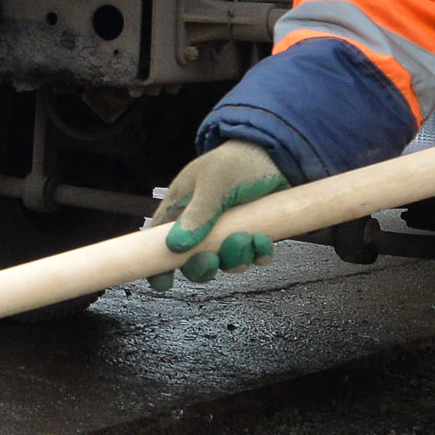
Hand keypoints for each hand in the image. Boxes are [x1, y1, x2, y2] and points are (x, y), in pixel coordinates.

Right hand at [147, 141, 285, 289]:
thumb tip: (176, 246)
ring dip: (235, 258)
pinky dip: (259, 254)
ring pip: (225, 264)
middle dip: (202, 267)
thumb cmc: (235, 161)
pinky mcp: (254, 235)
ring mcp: (229, 233)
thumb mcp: (213, 182)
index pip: (159, 243)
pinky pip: (254, 257)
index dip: (158, 265)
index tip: (163, 282)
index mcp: (180, 211)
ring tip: (245, 237)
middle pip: (192, 263)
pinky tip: (263, 239)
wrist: (276, 152)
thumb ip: (198, 214)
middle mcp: (201, 227)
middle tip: (212, 258)